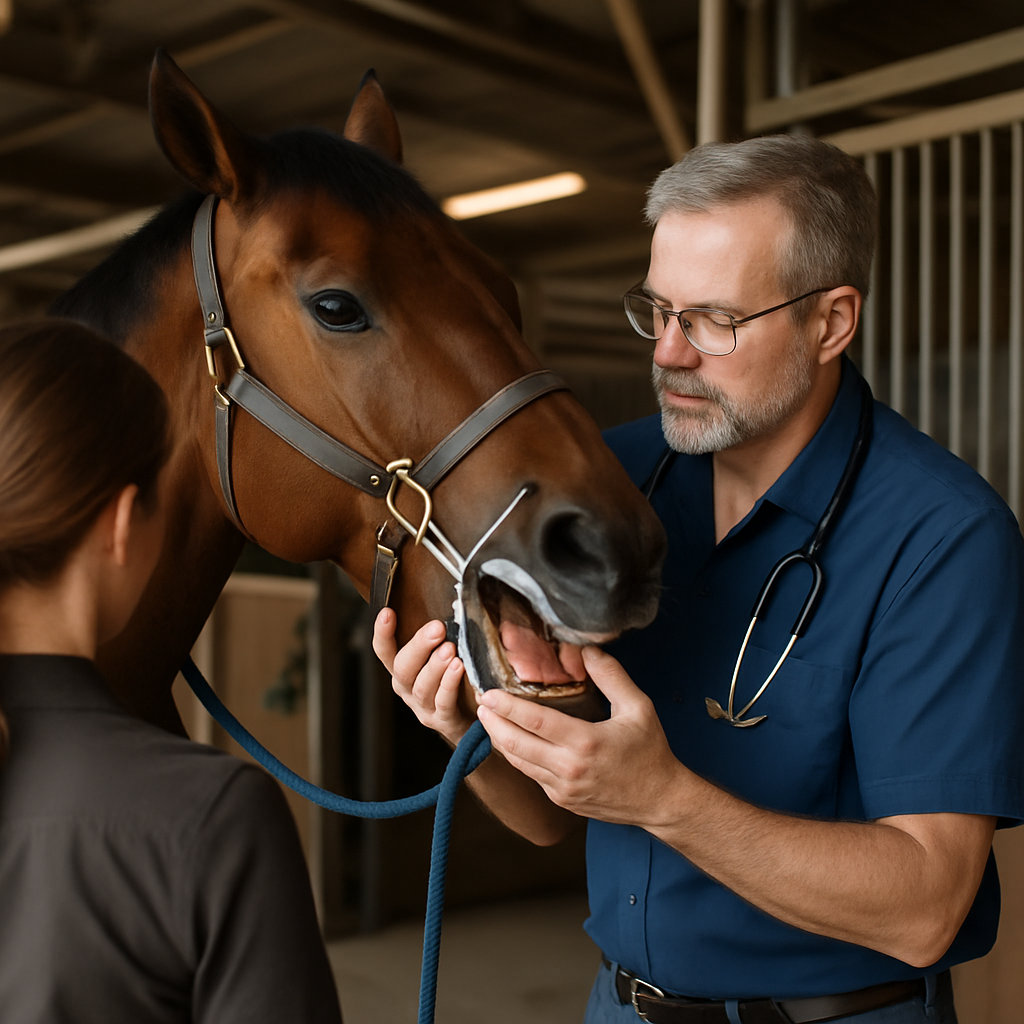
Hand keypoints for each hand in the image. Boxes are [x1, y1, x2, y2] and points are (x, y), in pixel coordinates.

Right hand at [372, 609, 476, 746]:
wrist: (474, 720)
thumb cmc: (457, 680)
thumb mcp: (441, 656)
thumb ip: (439, 636)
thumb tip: (450, 603)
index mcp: (403, 670)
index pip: (384, 651)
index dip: (383, 633)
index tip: (387, 612)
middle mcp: (407, 688)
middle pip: (402, 667)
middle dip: (418, 646)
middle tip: (437, 628)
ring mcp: (423, 707)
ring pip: (421, 686)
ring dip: (435, 666)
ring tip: (450, 649)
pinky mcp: (442, 720)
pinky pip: (443, 702)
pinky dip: (449, 684)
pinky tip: (459, 668)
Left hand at [476, 645, 683, 826]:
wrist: (660, 801)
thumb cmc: (650, 752)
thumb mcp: (638, 708)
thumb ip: (611, 676)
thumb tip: (587, 650)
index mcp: (586, 743)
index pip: (535, 722)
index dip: (507, 707)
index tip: (488, 694)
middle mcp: (569, 769)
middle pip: (516, 745)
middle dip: (492, 723)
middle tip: (480, 703)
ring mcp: (562, 788)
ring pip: (519, 763)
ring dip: (500, 741)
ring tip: (488, 720)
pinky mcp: (562, 800)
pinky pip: (532, 775)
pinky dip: (518, 757)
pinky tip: (513, 741)